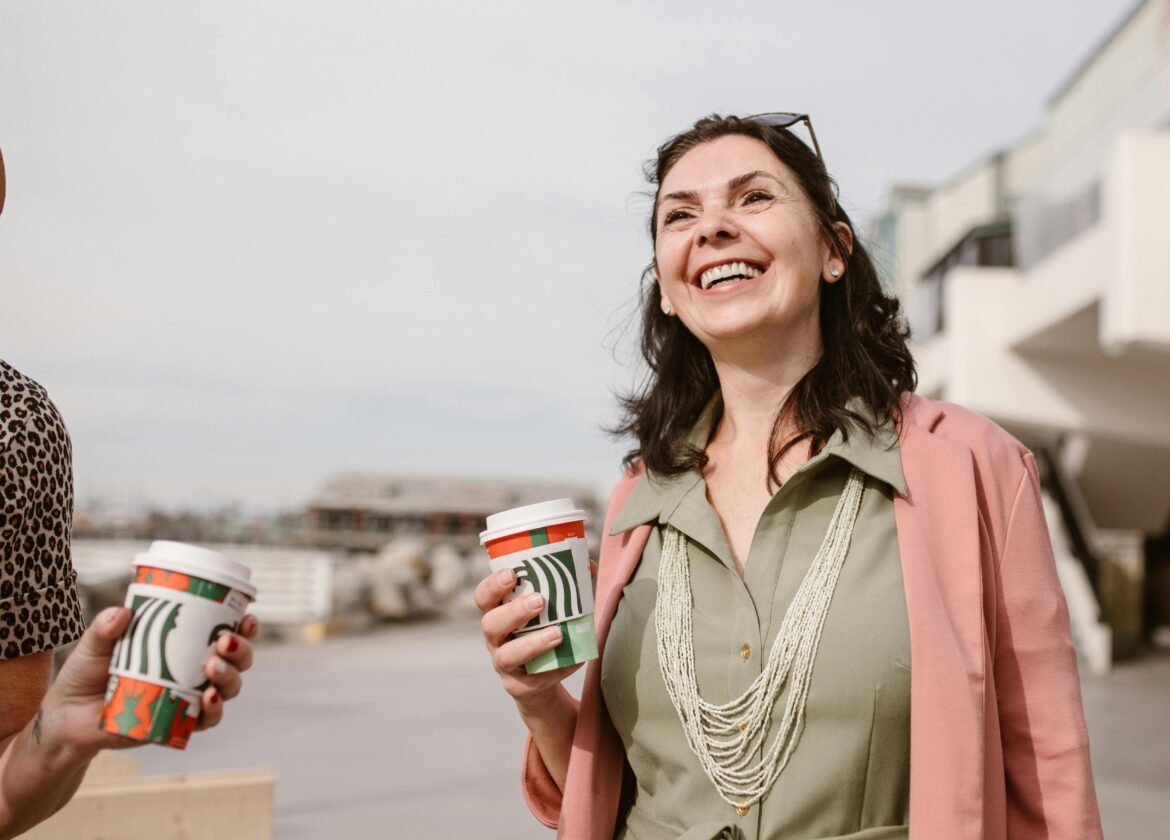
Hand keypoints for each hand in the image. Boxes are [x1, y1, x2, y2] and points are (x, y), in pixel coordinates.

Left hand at [38, 607, 258, 760]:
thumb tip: (122, 611)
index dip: (245, 627)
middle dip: (242, 650)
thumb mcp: (94, 646)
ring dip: (230, 676)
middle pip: (238, 660)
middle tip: (224, 642)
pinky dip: (214, 710)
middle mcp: (194, 671)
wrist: (67, 718)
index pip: (225, 632)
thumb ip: (105, 628)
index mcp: (185, 646)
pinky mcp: (178, 723)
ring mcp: (189, 697)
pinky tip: (208, 698)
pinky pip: (207, 719)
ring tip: (212, 668)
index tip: (247, 617)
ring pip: (230, 687)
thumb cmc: (86, 674)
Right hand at [475, 567, 587, 713]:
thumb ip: (567, 586)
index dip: (492, 585)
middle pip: (491, 624)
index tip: (511, 574)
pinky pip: (534, 680)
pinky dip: (557, 668)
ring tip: (557, 634)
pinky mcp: (520, 686)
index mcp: (498, 613)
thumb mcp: (550, 611)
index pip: (483, 597)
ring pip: (507, 656)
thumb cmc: (544, 633)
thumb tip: (589, 565)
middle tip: (539, 601)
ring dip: (532, 644)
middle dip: (513, 612)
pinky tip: (576, 659)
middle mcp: (496, 639)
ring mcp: (504, 664)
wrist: (543, 680)